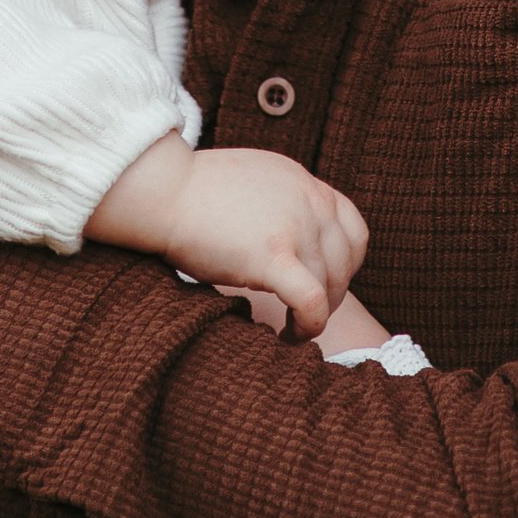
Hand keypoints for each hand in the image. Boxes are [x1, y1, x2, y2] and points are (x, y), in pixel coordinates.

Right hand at [87, 138, 365, 337]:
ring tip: (292, 330)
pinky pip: (310, 301)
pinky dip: (308, 326)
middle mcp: (309, 201)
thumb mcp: (255, 181)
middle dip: (331, 295)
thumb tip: (291, 237)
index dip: (345, 263)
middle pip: (346, 262)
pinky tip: (289, 336)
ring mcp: (294, 227)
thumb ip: (283, 203)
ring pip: (329, 286)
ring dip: (316, 316)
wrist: (165, 191)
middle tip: (304, 314)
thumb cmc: (194, 193)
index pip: (353, 228)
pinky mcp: (273, 256)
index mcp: (304, 183)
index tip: (324, 283)